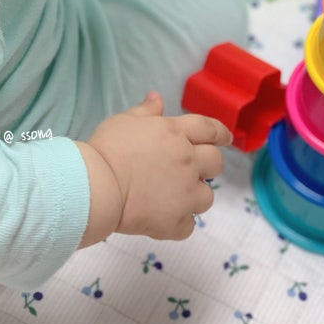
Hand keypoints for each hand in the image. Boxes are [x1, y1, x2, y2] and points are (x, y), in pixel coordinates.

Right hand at [76, 91, 231, 243]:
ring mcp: (185, 194)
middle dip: (209, 164)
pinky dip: (178, 223)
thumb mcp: (124, 121)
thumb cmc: (107, 149)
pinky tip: (163, 218)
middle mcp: (187, 162)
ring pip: (207, 197)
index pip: (209, 128)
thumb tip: (156, 97)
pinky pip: (188, 226)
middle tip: (193, 169)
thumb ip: (145, 111)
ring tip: (175, 197)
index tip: (226, 138)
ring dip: (195, 196)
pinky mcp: (176, 222)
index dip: (220, 133)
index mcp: (176, 133)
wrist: (97, 187)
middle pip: (216, 162)